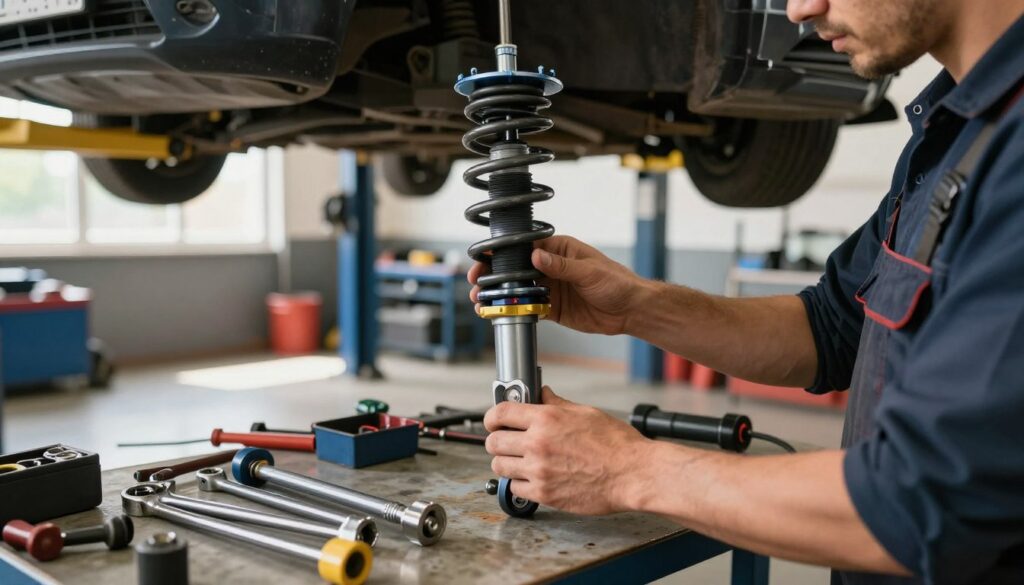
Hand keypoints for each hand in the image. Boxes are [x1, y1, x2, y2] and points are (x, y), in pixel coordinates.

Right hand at [468, 235, 648, 334]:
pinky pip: (528, 308)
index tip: (486, 258)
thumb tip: (536, 256)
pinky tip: (499, 313)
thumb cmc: (617, 282)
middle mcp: (551, 267)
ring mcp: (550, 288)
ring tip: (481, 301)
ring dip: (500, 295)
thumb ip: (560, 265)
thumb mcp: (589, 271)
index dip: (503, 253)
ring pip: (518, 290)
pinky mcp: (553, 308)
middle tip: (477, 283)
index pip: (525, 247)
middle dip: (494, 275)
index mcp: (558, 250)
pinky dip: (514, 311)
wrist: (630, 310)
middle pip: (515, 269)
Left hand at [484, 386, 651, 514]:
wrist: (633, 474)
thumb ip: (557, 403)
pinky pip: (515, 488)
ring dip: (506, 463)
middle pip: (493, 442)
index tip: (494, 421)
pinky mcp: (544, 493)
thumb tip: (542, 394)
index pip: (500, 413)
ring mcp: (538, 470)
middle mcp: (537, 444)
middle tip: (507, 442)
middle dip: (497, 440)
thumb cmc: (616, 444)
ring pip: (499, 466)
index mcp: (546, 419)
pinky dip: (520, 483)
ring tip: (519, 461)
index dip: (492, 417)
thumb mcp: (585, 412)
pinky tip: (532, 477)